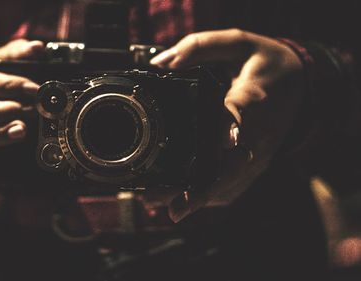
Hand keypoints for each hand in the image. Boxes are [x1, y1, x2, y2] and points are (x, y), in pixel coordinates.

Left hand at [149, 29, 304, 221]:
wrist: (304, 88)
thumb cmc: (267, 64)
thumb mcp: (239, 43)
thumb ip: (200, 47)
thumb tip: (161, 63)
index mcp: (254, 100)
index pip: (239, 117)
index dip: (226, 130)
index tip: (219, 143)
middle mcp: (257, 136)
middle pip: (228, 168)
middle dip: (194, 187)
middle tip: (155, 198)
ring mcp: (258, 157)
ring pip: (226, 185)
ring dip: (192, 197)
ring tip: (155, 201)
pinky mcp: (255, 168)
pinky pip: (230, 188)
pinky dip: (204, 196)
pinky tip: (176, 200)